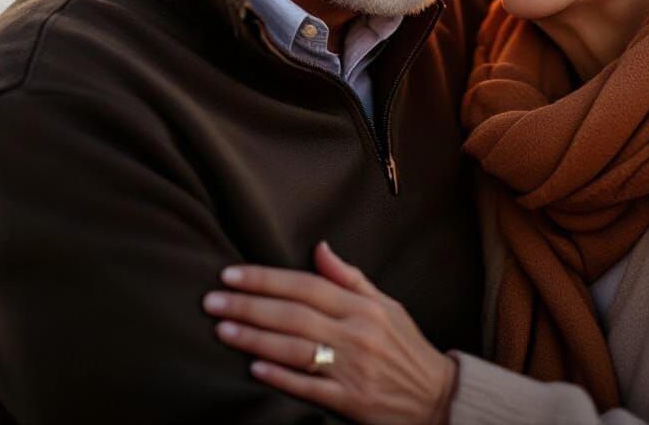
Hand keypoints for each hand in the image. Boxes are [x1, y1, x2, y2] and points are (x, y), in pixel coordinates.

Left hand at [202, 242, 456, 424]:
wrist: (436, 398)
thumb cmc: (406, 348)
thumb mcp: (387, 304)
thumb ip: (350, 278)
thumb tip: (319, 248)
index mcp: (364, 306)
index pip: (306, 285)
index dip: (267, 278)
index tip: (232, 275)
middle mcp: (356, 333)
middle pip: (293, 314)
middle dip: (249, 305)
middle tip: (212, 300)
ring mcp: (352, 368)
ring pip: (295, 348)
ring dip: (254, 338)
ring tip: (221, 329)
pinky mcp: (349, 401)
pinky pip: (308, 386)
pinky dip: (280, 376)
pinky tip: (253, 367)